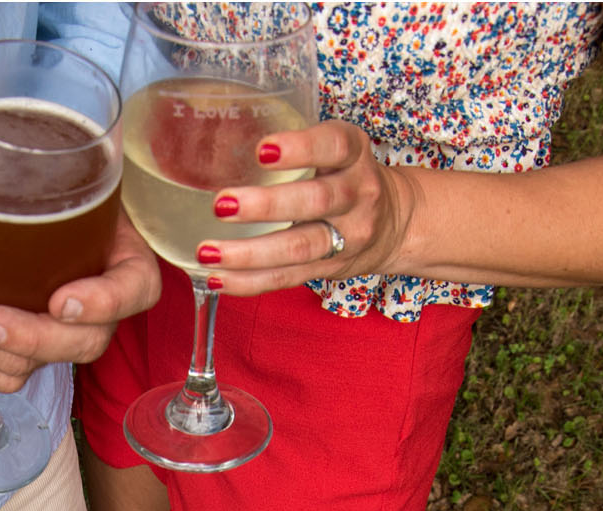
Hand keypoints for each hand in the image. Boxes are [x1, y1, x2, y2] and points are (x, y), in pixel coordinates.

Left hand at [0, 135, 160, 393]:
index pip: (135, 288)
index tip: (61, 298)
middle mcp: (97, 301)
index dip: (106, 301)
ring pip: (34, 364)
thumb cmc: (29, 177)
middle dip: (29, 339)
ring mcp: (60, 331)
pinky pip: (4, 372)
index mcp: (117, 251)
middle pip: (81, 341)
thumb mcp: (4, 151)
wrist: (22, 201)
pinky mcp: (26, 347)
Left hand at [197, 120, 417, 297]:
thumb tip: (218, 137)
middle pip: (315, 201)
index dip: (300, 148)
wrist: (394, 223)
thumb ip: (294, 145)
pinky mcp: (331, 269)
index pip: (333, 146)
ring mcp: (347, 237)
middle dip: (265, 205)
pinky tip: (217, 278)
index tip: (261, 150)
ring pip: (300, 247)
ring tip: (208, 251)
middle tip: (221, 204)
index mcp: (354, 155)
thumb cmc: (346, 176)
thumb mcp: (335, 149)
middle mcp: (356, 195)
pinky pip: (288, 278)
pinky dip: (250, 282)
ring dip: (250, 253)